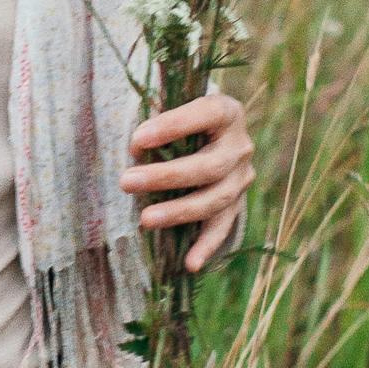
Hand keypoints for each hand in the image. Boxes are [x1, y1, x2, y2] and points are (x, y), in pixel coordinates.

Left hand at [123, 86, 254, 273]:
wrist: (210, 130)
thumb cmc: (180, 116)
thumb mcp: (172, 104)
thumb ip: (156, 118)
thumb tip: (133, 148)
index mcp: (227, 111)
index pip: (207, 114)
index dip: (174, 125)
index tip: (137, 139)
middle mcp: (240, 145)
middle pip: (209, 166)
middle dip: (166, 176)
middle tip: (126, 182)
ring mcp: (242, 177)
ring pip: (215, 200)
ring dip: (178, 212)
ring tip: (144, 220)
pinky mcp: (235, 203)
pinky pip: (222, 228)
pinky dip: (206, 246)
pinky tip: (190, 264)